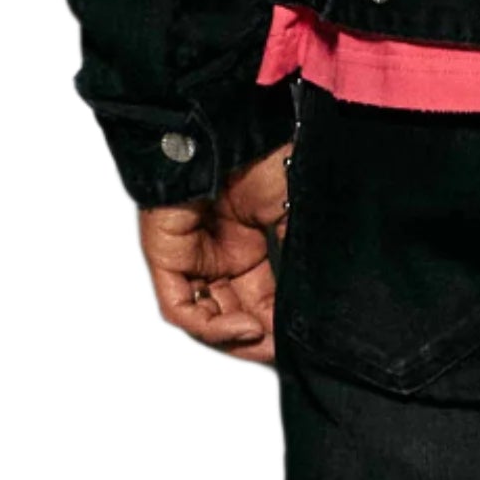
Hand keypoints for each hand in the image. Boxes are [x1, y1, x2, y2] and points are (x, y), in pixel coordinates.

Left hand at [137, 141, 292, 363]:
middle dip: (260, 339)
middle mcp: (217, 255)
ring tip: (264, 339)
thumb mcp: (294, 216)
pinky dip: (212, 328)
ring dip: (237, 339)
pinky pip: (182, 309)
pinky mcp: (166, 258)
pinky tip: (242, 326)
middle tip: (283, 350)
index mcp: (248, 245)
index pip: (262, 300)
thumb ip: (298, 261)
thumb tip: (313, 306)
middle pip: (235, 315)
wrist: (225, 128)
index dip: (280, 325)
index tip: (302, 341)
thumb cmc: (257, 155)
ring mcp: (190, 258)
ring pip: (208, 320)